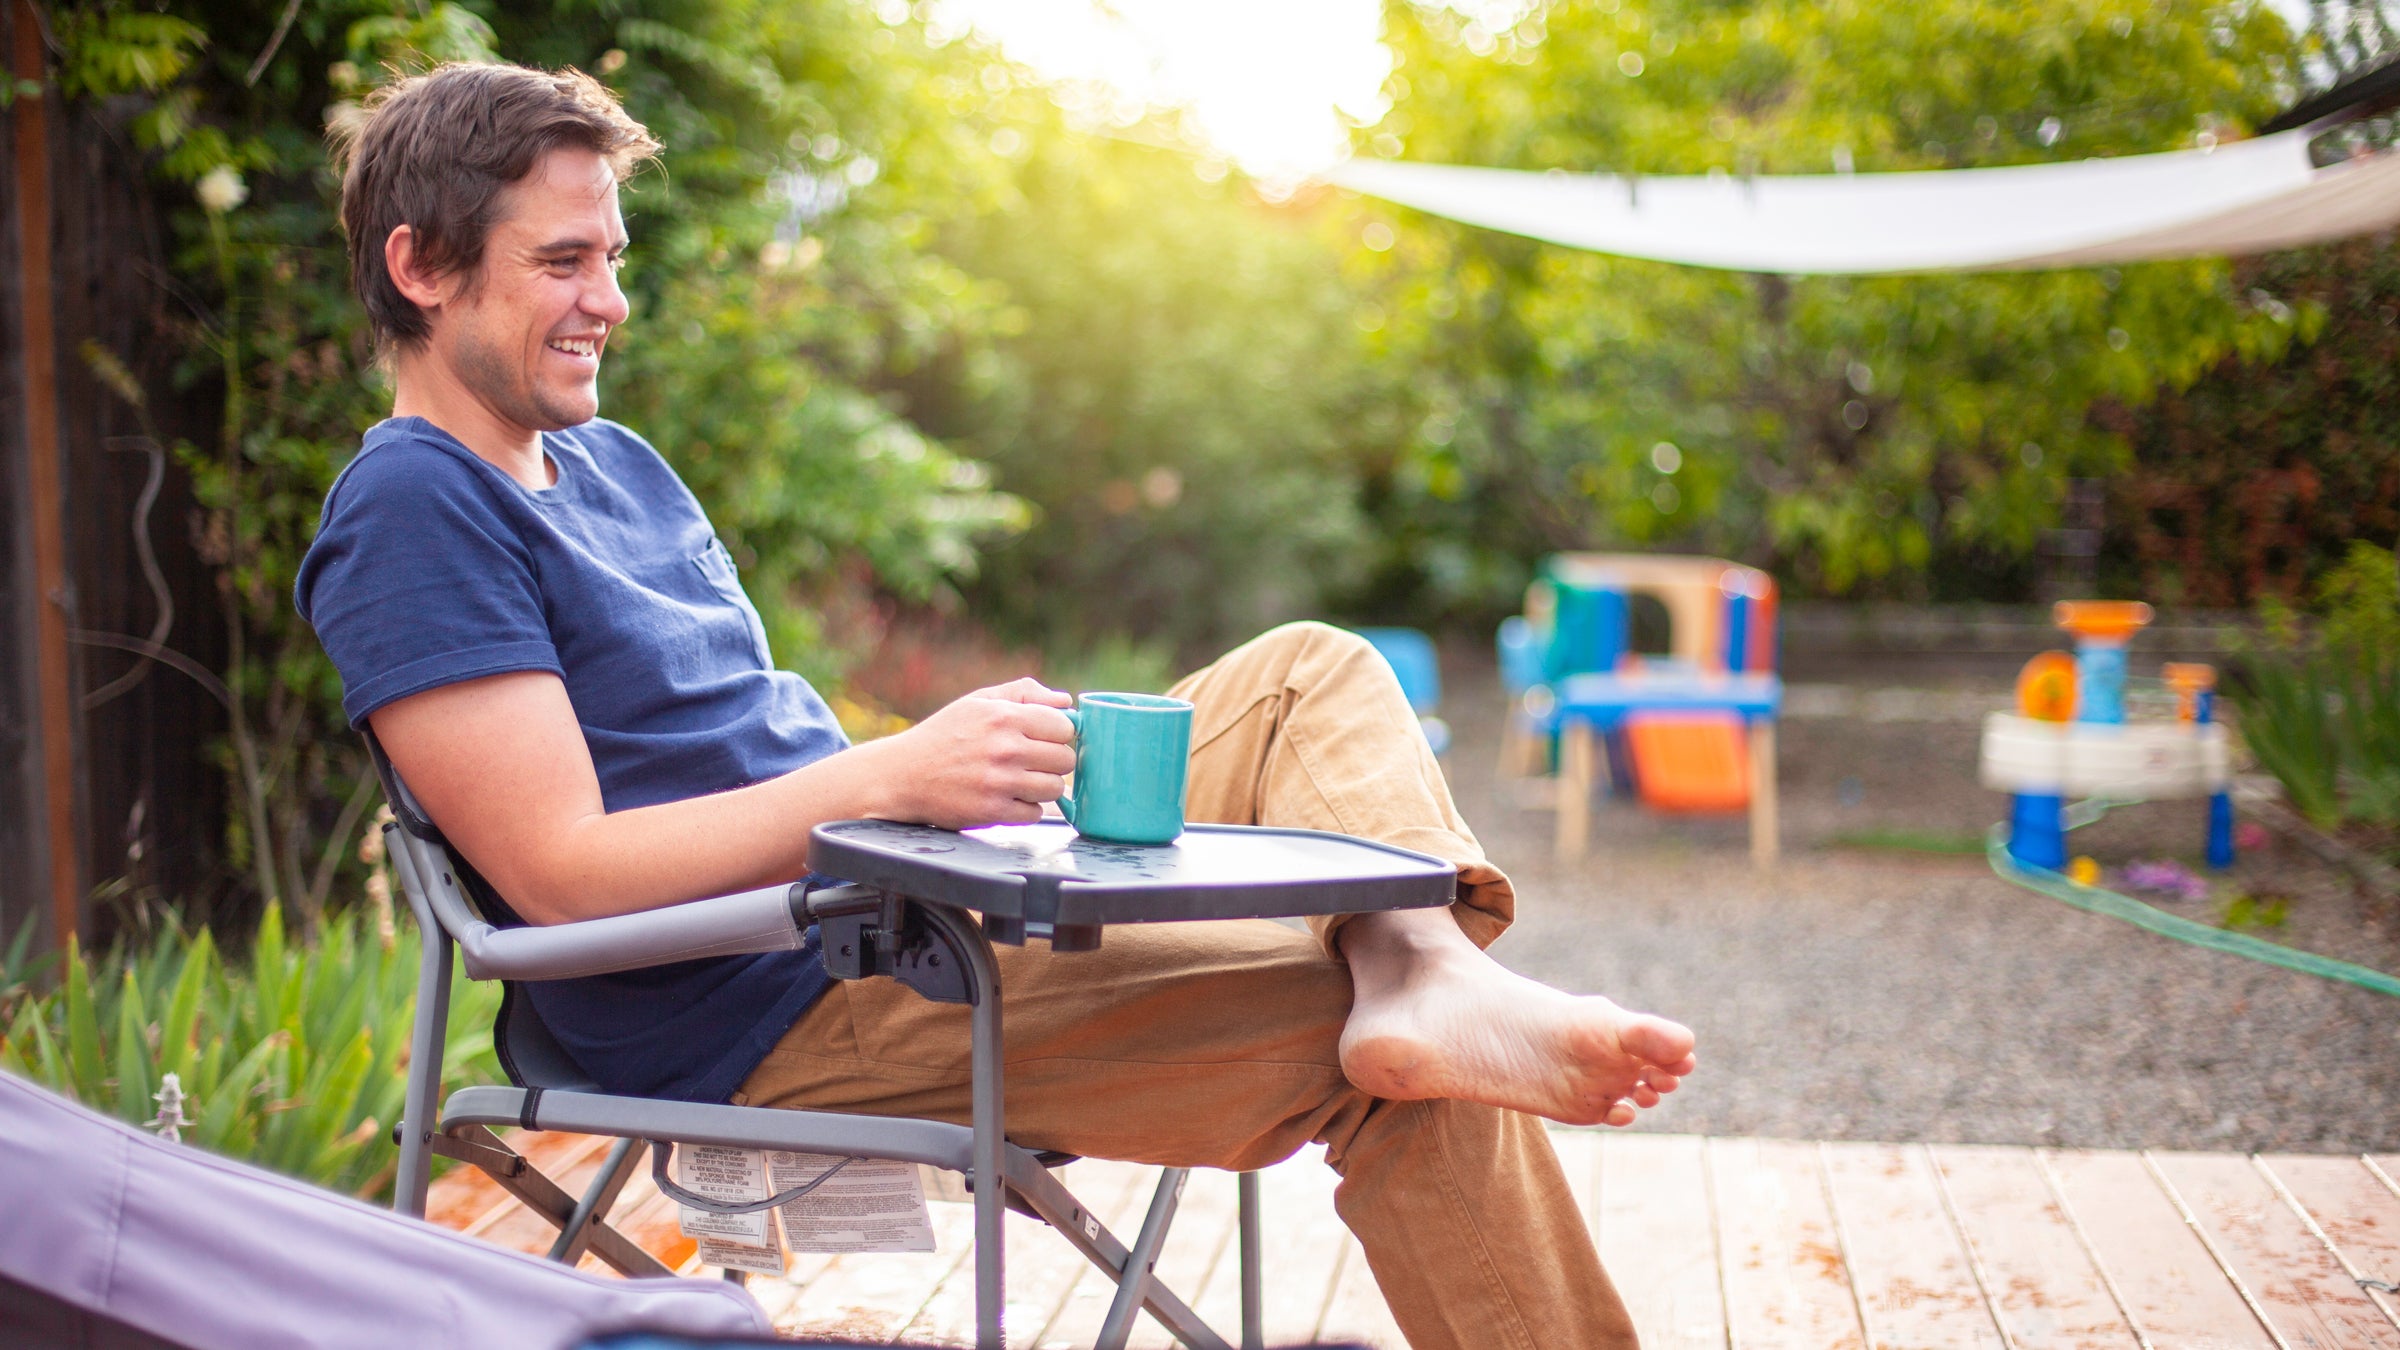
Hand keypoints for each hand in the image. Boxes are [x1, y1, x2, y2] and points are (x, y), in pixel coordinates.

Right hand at [868, 678, 1076, 827]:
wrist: (902, 774)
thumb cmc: (944, 735)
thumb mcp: (978, 702)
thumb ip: (1023, 693)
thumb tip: (1065, 701)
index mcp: (1003, 716)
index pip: (1064, 727)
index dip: (1057, 733)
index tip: (1044, 738)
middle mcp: (1004, 748)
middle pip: (1065, 759)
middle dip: (1053, 761)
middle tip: (1031, 761)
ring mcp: (999, 782)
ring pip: (1055, 788)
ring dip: (1042, 786)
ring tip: (1020, 779)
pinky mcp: (992, 811)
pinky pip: (1035, 813)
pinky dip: (1025, 808)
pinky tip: (1006, 797)